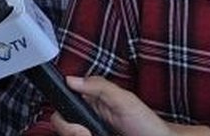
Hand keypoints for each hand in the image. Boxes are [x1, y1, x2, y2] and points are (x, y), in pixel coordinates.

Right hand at [49, 76, 179, 135]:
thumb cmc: (148, 124)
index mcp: (90, 103)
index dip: (63, 117)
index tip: (77, 125)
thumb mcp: (125, 100)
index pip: (62, 106)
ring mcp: (90, 131)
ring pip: (69, 134)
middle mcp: (86, 119)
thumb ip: (99, 87)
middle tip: (87, 133)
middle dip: (71, 131)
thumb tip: (71, 79)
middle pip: (61, 125)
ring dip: (77, 135)